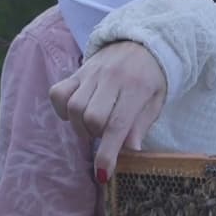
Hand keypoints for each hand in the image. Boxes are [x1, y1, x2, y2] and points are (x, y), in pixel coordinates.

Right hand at [49, 40, 166, 181]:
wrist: (143, 42)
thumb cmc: (152, 78)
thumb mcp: (156, 101)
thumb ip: (141, 124)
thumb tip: (131, 150)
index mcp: (137, 87)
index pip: (118, 124)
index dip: (108, 153)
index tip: (103, 173)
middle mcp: (112, 78)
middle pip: (91, 117)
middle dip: (96, 135)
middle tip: (105, 135)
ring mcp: (92, 73)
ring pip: (74, 106)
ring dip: (80, 126)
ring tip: (93, 126)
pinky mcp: (78, 71)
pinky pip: (59, 92)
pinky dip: (63, 109)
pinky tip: (76, 113)